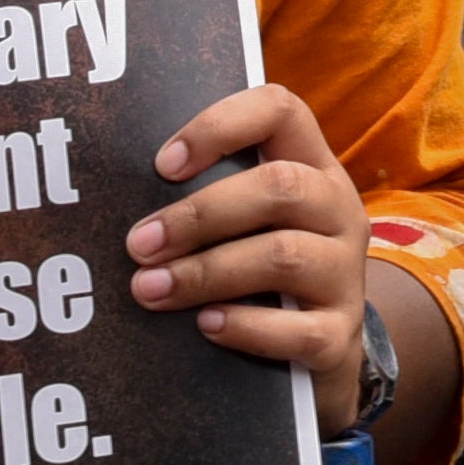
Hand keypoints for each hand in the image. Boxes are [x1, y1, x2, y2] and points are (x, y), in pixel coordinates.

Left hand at [134, 82, 398, 434]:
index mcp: (312, 167)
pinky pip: (296, 329)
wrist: (319, 353)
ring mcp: (345, 274)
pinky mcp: (339, 335)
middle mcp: (337, 210)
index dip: (221, 126)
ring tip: (151, 291)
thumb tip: (118, 206)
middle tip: (139, 245)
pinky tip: (205, 326)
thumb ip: (210, 202)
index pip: (280, 111)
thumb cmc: (264, 274)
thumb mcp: (252, 225)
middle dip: (199, 215)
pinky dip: (244, 326)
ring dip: (206, 272)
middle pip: (280, 186)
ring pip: (284, 256)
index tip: (163, 165)